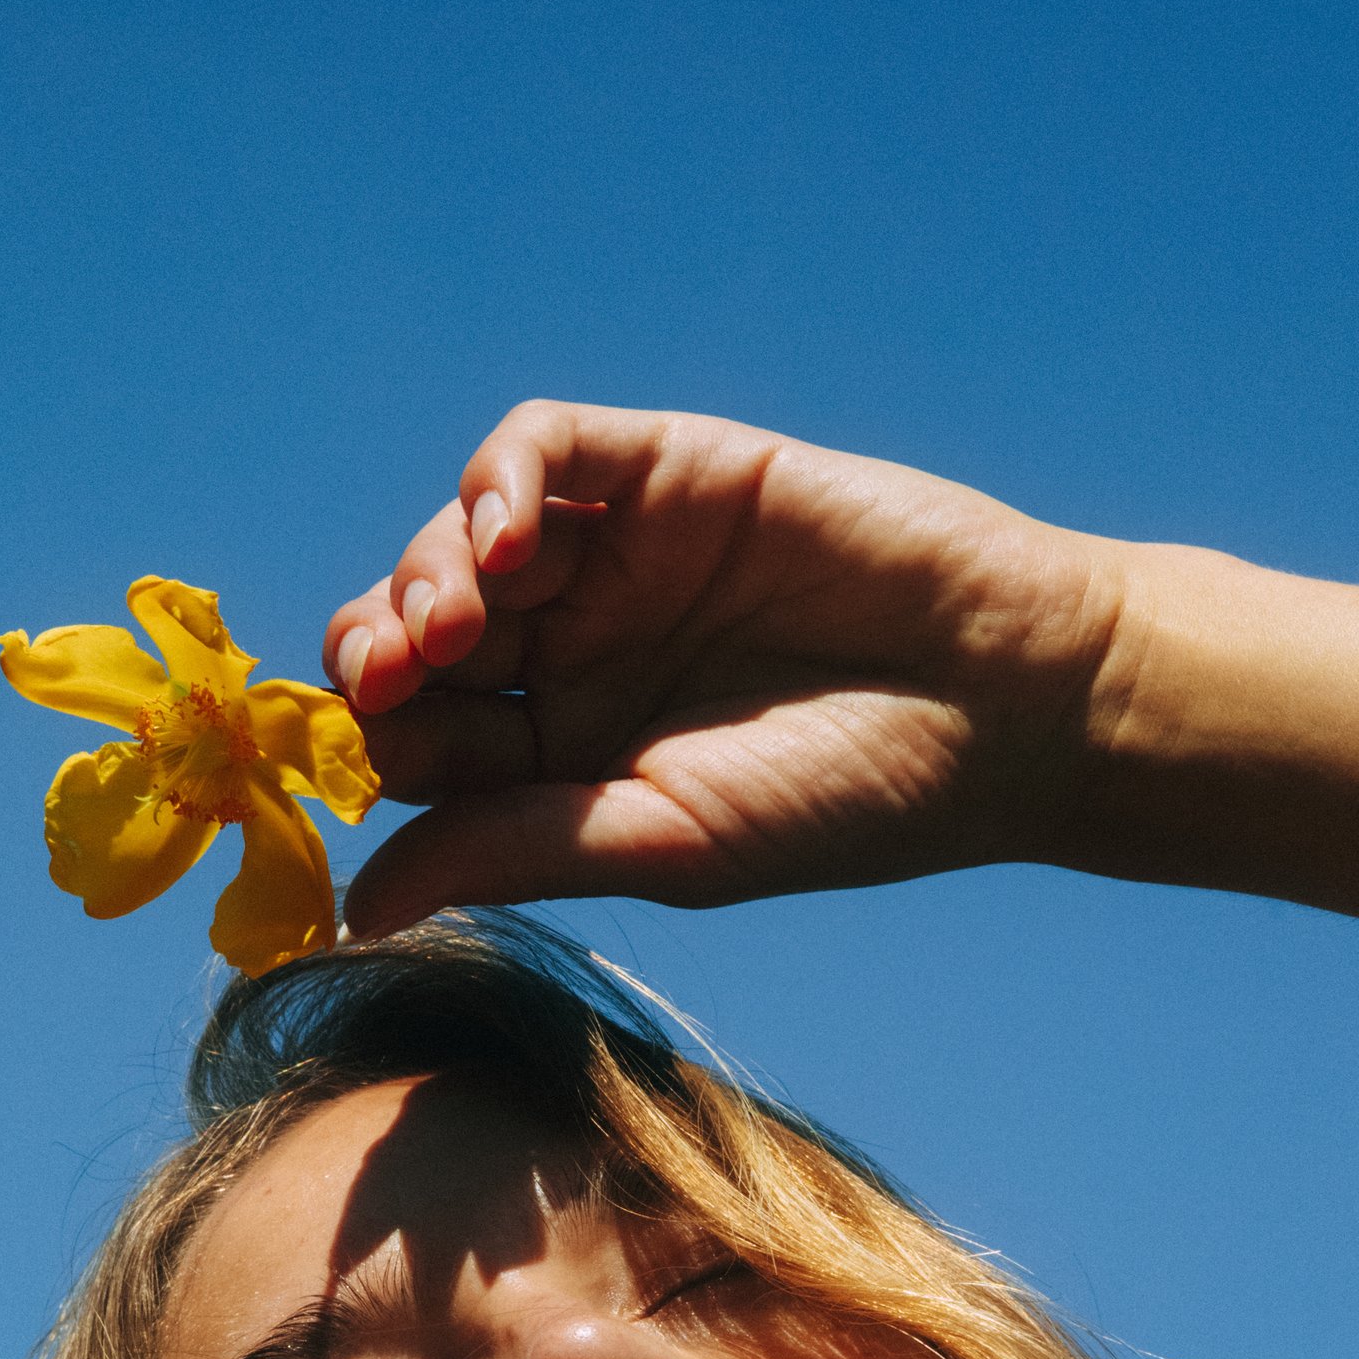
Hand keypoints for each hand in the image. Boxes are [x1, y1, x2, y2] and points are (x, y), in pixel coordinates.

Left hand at [321, 403, 1140, 935]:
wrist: (1006, 702)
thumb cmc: (846, 799)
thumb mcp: (661, 841)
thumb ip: (509, 852)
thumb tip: (352, 910)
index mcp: (560, 760)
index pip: (418, 744)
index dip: (371, 745)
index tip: (364, 765)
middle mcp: (574, 653)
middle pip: (414, 637)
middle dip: (378, 656)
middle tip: (396, 682)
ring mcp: (616, 556)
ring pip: (460, 541)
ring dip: (425, 574)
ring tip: (456, 628)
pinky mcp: (666, 468)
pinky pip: (543, 449)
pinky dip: (500, 480)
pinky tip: (510, 539)